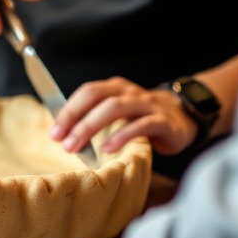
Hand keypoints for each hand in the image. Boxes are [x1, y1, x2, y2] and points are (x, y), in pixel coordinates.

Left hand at [51, 77, 197, 155]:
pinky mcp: (162, 121)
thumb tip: (64, 134)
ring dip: (92, 126)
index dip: (68, 111)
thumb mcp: (118, 113)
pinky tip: (108, 148)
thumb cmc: (141, 118)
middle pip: (97, 98)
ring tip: (77, 146)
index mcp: (115, 88)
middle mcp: (129, 92)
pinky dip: (122, 136)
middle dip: (76, 119)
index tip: (54, 133)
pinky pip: (141, 125)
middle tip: (63, 142)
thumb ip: (96, 118)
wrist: (182, 118)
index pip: (87, 92)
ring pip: (116, 108)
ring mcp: (146, 104)